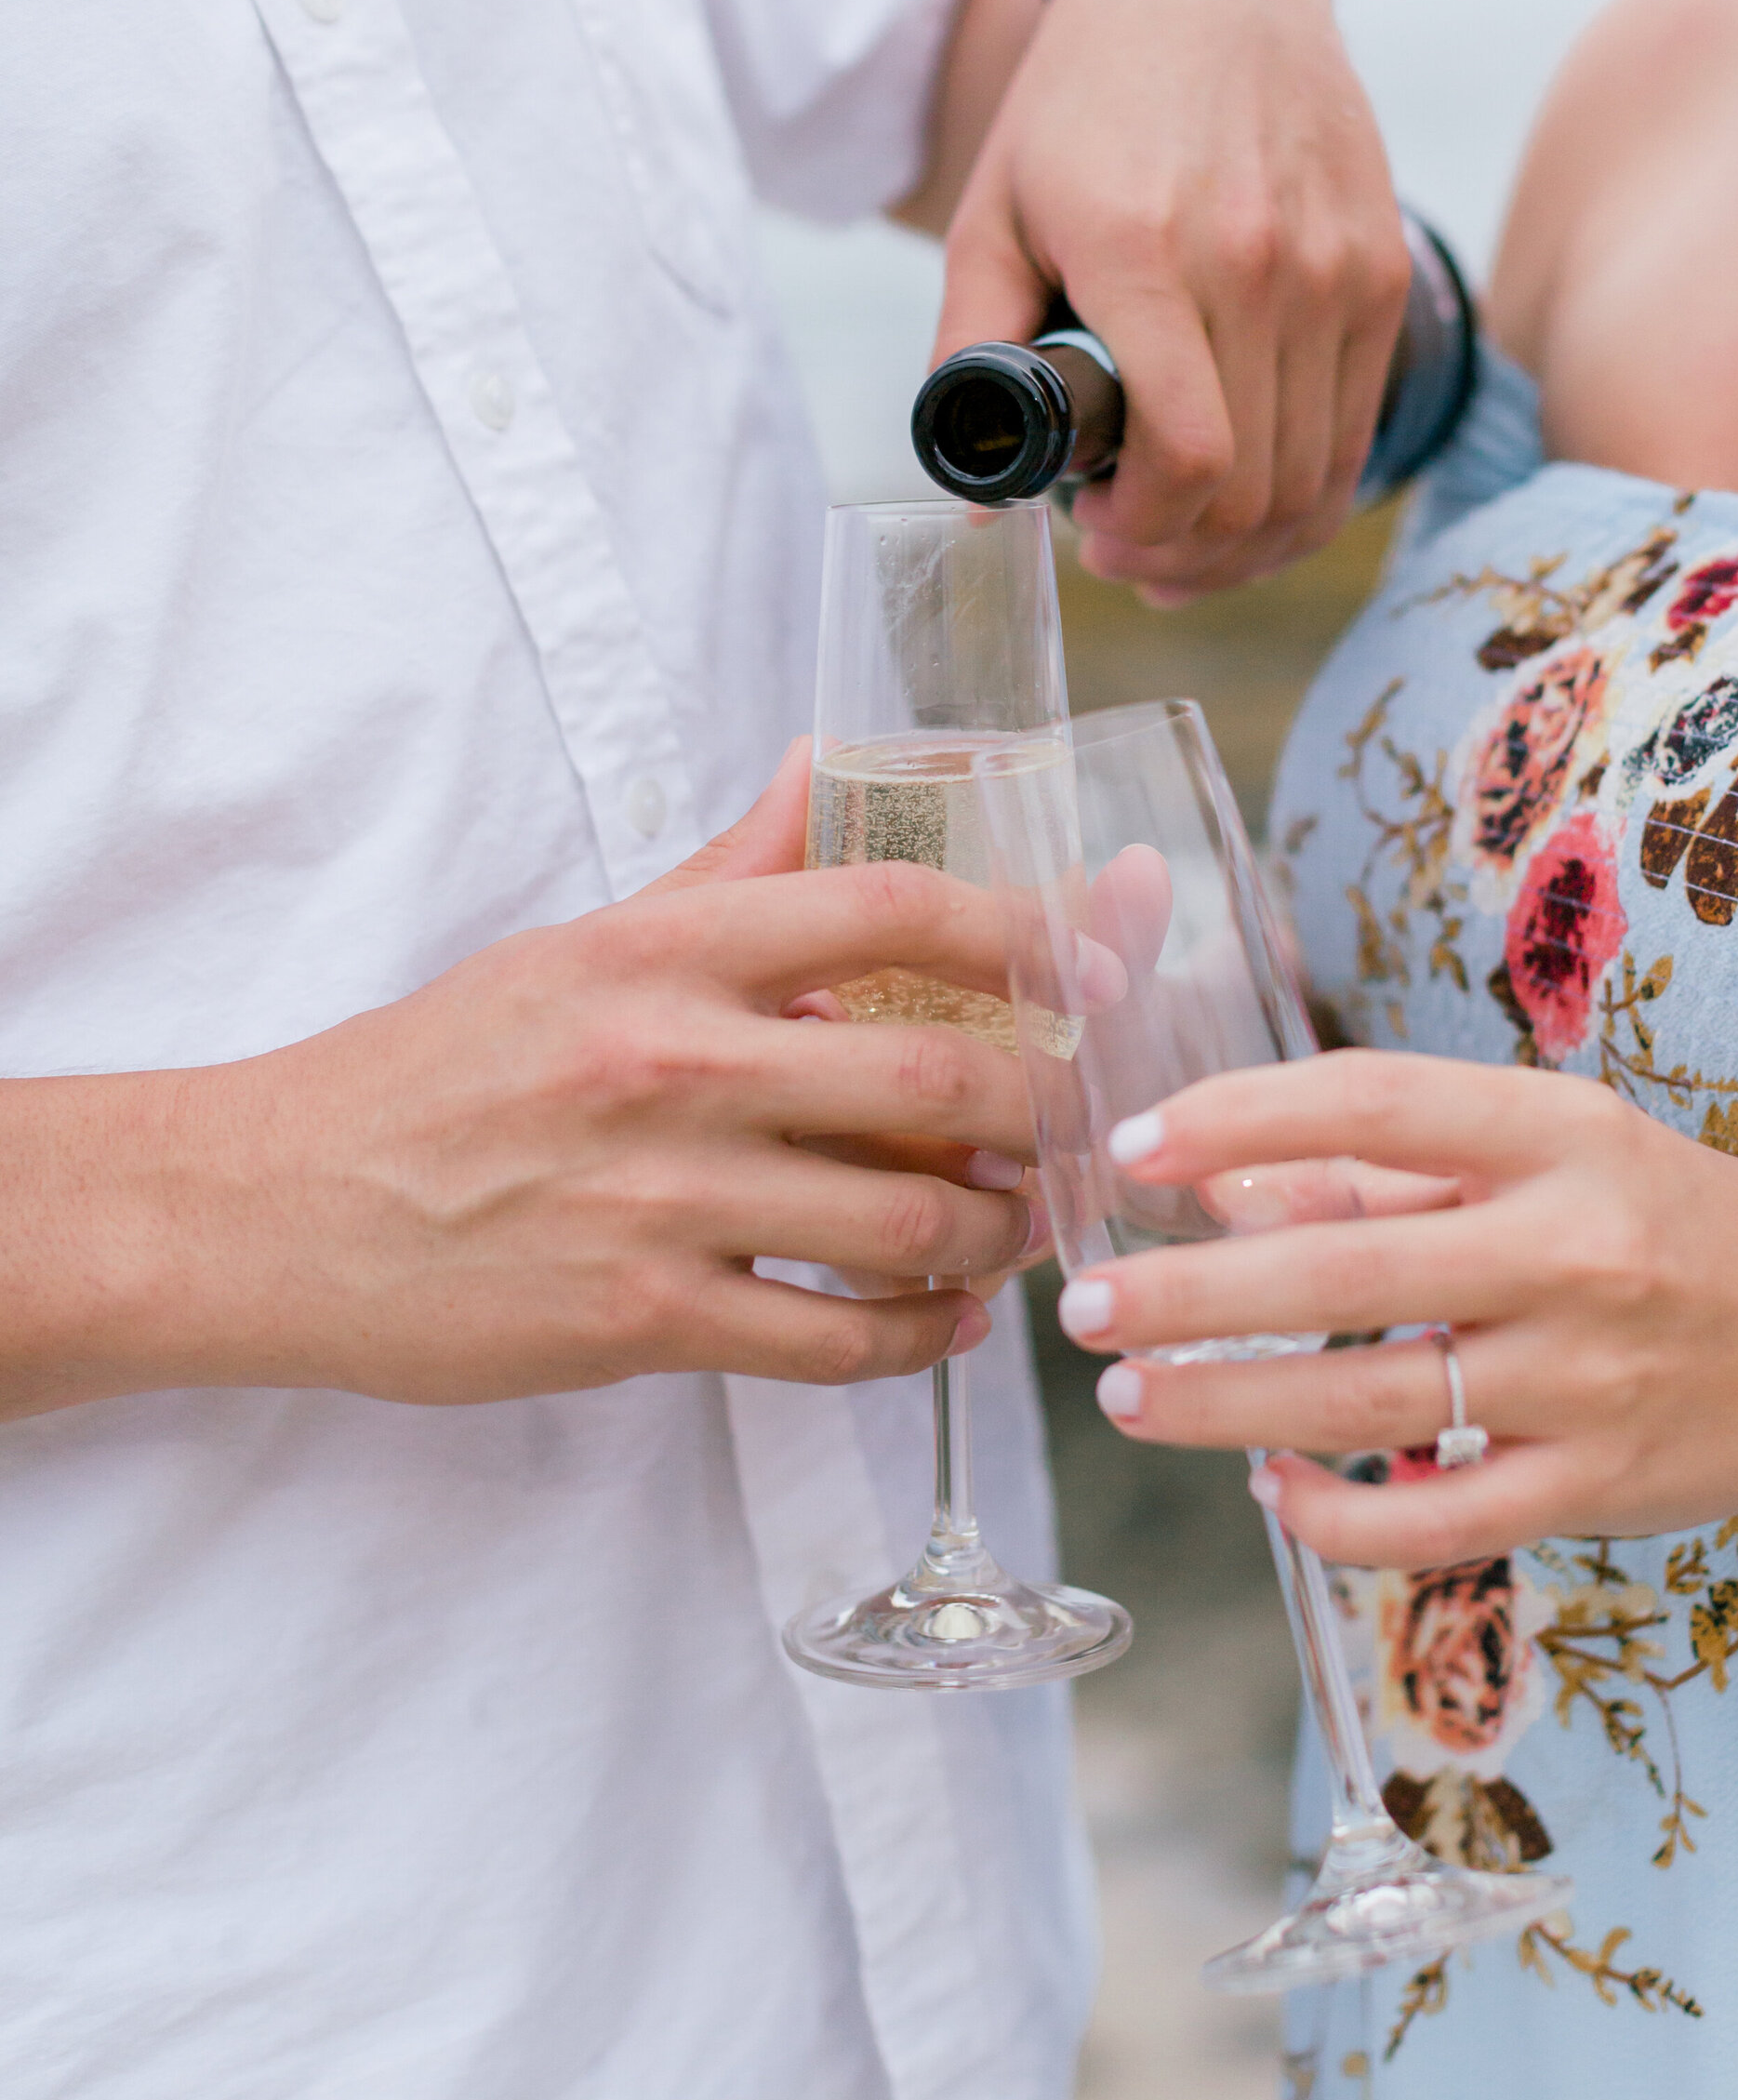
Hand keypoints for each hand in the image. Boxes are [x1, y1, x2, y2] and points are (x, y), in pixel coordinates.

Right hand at [30, 744, 1046, 1414]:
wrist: (282, 1208)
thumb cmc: (442, 1069)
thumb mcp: (583, 942)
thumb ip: (728, 868)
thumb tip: (825, 760)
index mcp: (665, 951)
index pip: (891, 910)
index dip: (1024, 934)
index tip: (1093, 965)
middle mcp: (676, 1061)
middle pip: (936, 1078)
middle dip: (1041, 1110)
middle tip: (1076, 1123)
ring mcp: (664, 1198)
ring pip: (911, 1220)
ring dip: (999, 1231)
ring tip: (1016, 1225)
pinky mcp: (645, 1320)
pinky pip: (840, 1340)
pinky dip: (920, 1335)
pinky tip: (942, 1319)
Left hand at [932, 0, 1407, 596]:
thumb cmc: (1082, 110)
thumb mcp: (991, 218)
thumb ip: (970, 353)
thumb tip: (979, 497)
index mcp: (1144, 253)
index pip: (1185, 456)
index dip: (1143, 532)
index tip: (1096, 534)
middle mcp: (1256, 264)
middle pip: (1251, 490)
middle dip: (1184, 556)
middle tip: (1131, 555)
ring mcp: (1334, 271)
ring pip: (1314, 480)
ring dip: (1247, 545)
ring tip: (1188, 543)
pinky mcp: (1383, 274)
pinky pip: (1358, 433)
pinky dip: (1307, 497)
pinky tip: (1252, 504)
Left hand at [1054, 1051, 1737, 1567]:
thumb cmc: (1675, 1228)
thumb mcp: (1559, 1152)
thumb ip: (1400, 1167)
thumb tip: (1223, 1189)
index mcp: (1559, 1134)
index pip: (1371, 1102)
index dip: (1237, 1119)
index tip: (1133, 1147)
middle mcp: (1574, 1248)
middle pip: (1341, 1271)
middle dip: (1187, 1293)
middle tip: (1082, 1307)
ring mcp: (1587, 1379)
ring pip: (1366, 1406)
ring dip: (1224, 1405)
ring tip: (1129, 1396)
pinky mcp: (1596, 1492)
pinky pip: (1432, 1524)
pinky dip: (1331, 1516)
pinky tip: (1269, 1488)